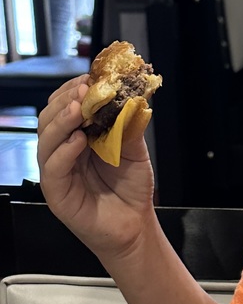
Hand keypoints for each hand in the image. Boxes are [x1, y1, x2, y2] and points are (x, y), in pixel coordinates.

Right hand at [37, 76, 155, 258]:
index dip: (75, 90)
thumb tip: (129, 97)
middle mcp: (63, 151)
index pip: (66, 107)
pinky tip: (79, 141)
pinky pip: (53, 168)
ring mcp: (57, 171)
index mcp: (79, 136)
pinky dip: (64, 151)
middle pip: (50, 118)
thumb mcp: (134, 150)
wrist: (135, 225)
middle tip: (84, 90)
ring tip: (78, 108)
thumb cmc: (132, 189)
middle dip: (65, 100)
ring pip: (46, 139)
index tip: (91, 79)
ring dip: (61, 120)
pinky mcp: (56, 192)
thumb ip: (127, 126)